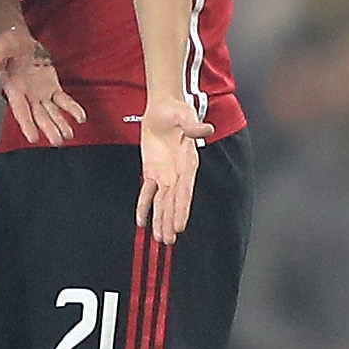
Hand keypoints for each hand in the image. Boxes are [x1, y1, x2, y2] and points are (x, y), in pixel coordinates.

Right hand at [0, 25, 85, 144]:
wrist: (18, 40)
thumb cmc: (6, 45)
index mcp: (13, 89)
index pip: (20, 110)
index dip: (27, 124)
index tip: (33, 138)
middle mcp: (27, 96)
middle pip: (38, 116)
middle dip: (48, 128)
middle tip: (57, 141)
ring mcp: (41, 94)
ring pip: (52, 112)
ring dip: (60, 123)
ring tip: (68, 135)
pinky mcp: (52, 87)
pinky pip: (63, 100)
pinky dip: (72, 109)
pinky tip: (80, 118)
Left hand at [136, 96, 215, 245]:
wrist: (162, 108)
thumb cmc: (176, 110)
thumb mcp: (184, 114)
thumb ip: (192, 124)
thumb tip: (207, 128)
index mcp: (188, 163)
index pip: (185, 191)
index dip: (181, 209)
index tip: (179, 226)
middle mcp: (178, 173)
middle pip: (173, 202)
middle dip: (170, 221)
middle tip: (167, 240)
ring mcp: (165, 174)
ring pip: (162, 202)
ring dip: (160, 220)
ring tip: (160, 239)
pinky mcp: (151, 171)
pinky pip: (147, 193)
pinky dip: (144, 207)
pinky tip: (142, 222)